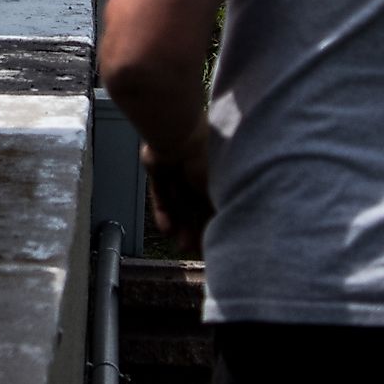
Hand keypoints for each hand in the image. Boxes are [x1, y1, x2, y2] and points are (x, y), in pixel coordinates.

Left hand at [141, 136, 212, 254]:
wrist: (175, 134)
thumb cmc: (206, 160)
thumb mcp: (218, 193)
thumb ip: (217, 213)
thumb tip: (224, 234)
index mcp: (221, 167)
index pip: (217, 200)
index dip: (215, 223)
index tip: (215, 242)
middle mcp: (200, 166)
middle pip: (197, 204)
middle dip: (195, 229)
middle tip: (193, 249)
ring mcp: (179, 165)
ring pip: (179, 201)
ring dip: (181, 223)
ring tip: (180, 244)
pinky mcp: (158, 167)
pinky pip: (161, 193)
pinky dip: (164, 211)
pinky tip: (167, 229)